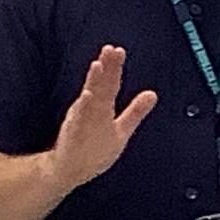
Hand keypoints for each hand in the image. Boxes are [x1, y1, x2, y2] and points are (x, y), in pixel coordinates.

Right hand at [44, 46, 157, 187]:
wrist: (66, 171)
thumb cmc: (93, 149)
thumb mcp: (120, 129)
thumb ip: (135, 112)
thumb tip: (153, 94)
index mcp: (102, 108)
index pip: (110, 84)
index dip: (114, 68)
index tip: (118, 50)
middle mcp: (91, 110)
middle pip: (100, 85)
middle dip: (106, 67)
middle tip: (110, 49)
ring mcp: (81, 121)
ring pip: (90, 98)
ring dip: (93, 81)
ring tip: (98, 65)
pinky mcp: (73, 133)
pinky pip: (79, 119)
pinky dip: (83, 107)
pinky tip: (87, 95)